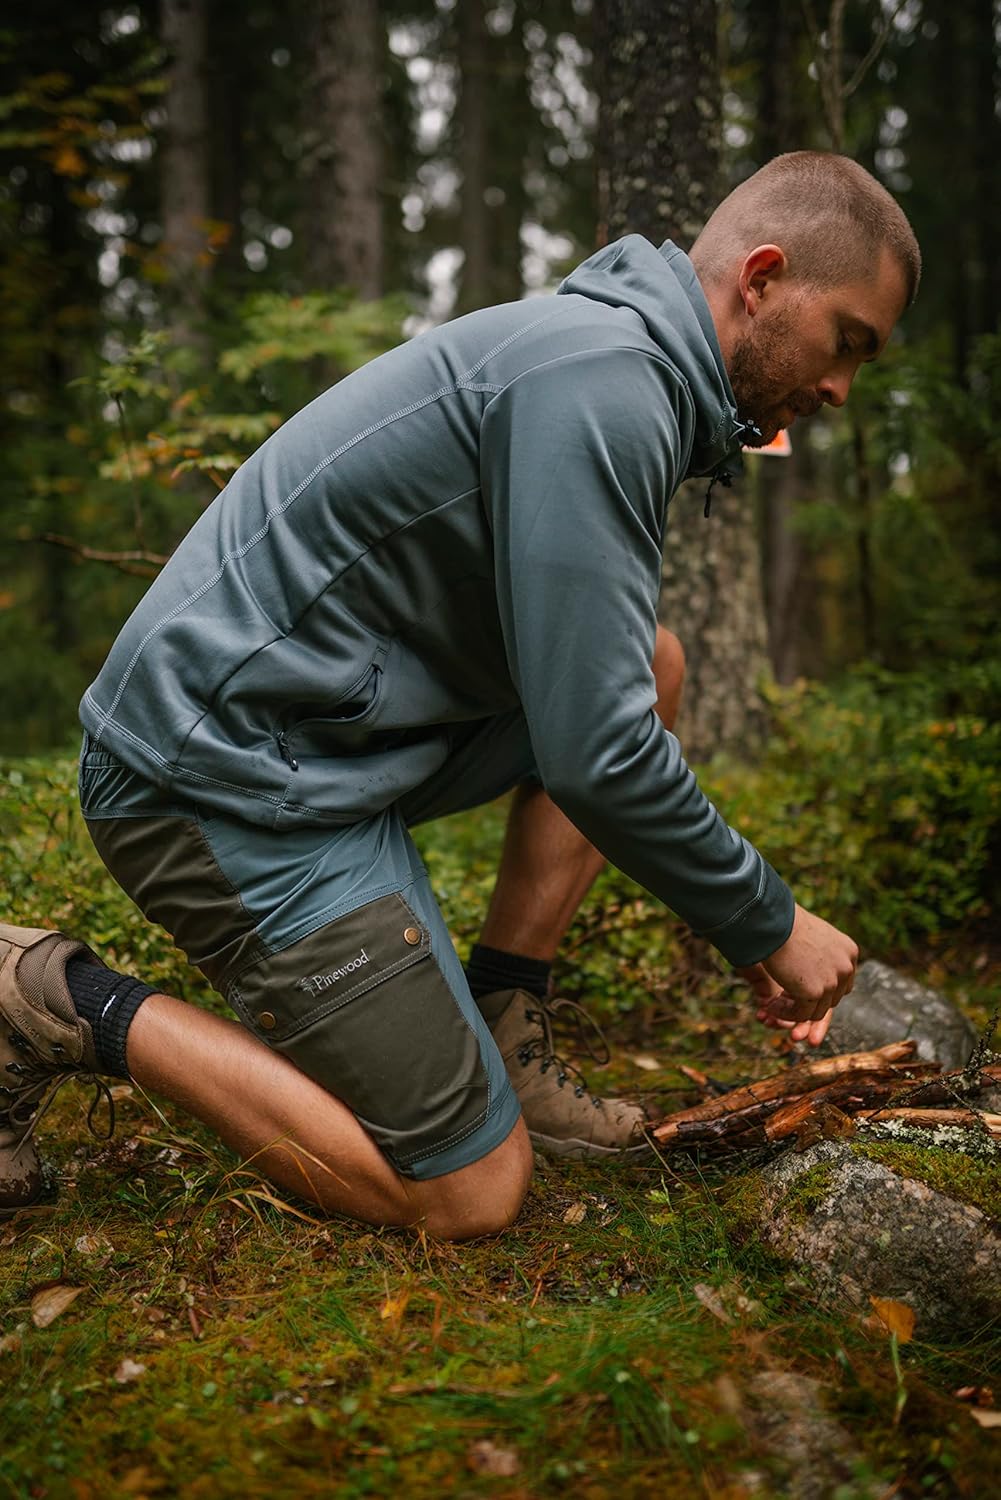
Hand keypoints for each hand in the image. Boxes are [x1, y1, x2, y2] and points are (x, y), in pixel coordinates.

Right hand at [735, 905, 858, 1047]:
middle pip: (831, 998)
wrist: (774, 921)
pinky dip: (784, 1014)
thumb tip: (810, 971)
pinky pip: (801, 1014)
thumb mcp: (813, 936)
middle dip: (807, 1001)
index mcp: (849, 951)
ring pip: (816, 1010)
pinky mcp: (816, 992)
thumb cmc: (785, 923)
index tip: (796, 988)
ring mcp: (833, 981)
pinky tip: (768, 1005)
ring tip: (772, 1003)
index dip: (819, 989)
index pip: (841, 982)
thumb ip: (819, 954)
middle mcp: (846, 967)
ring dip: (793, 1010)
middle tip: (783, 997)